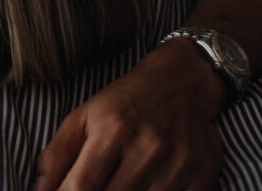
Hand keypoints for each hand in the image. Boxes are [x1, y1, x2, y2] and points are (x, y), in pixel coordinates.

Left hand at [33, 41, 224, 190]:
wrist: (183, 80)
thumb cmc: (126, 101)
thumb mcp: (86, 115)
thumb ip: (59, 153)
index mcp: (113, 127)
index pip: (82, 185)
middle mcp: (147, 145)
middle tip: (96, 186)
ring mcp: (177, 163)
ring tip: (118, 184)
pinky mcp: (202, 175)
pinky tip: (145, 189)